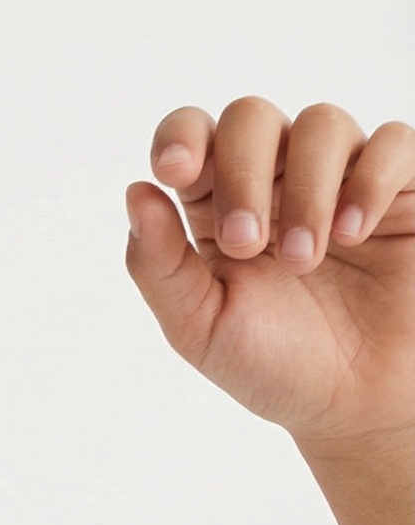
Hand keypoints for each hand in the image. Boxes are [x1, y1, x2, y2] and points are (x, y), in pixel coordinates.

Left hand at [124, 97, 414, 449]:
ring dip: (306, 190)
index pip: (193, 135)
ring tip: (306, 259)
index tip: (175, 170)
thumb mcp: (200, 327)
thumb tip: (135, 192)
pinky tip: (353, 234)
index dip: (181, 136)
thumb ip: (159, 266)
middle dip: (241, 173)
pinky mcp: (401, 189)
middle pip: (250, 119)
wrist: (353, 406)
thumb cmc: (275, 365)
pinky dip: (368, 179)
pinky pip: (391, 143)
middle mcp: (277, 179)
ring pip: (320, 124)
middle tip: (247, 245)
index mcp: (218, 205)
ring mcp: (340, 177)